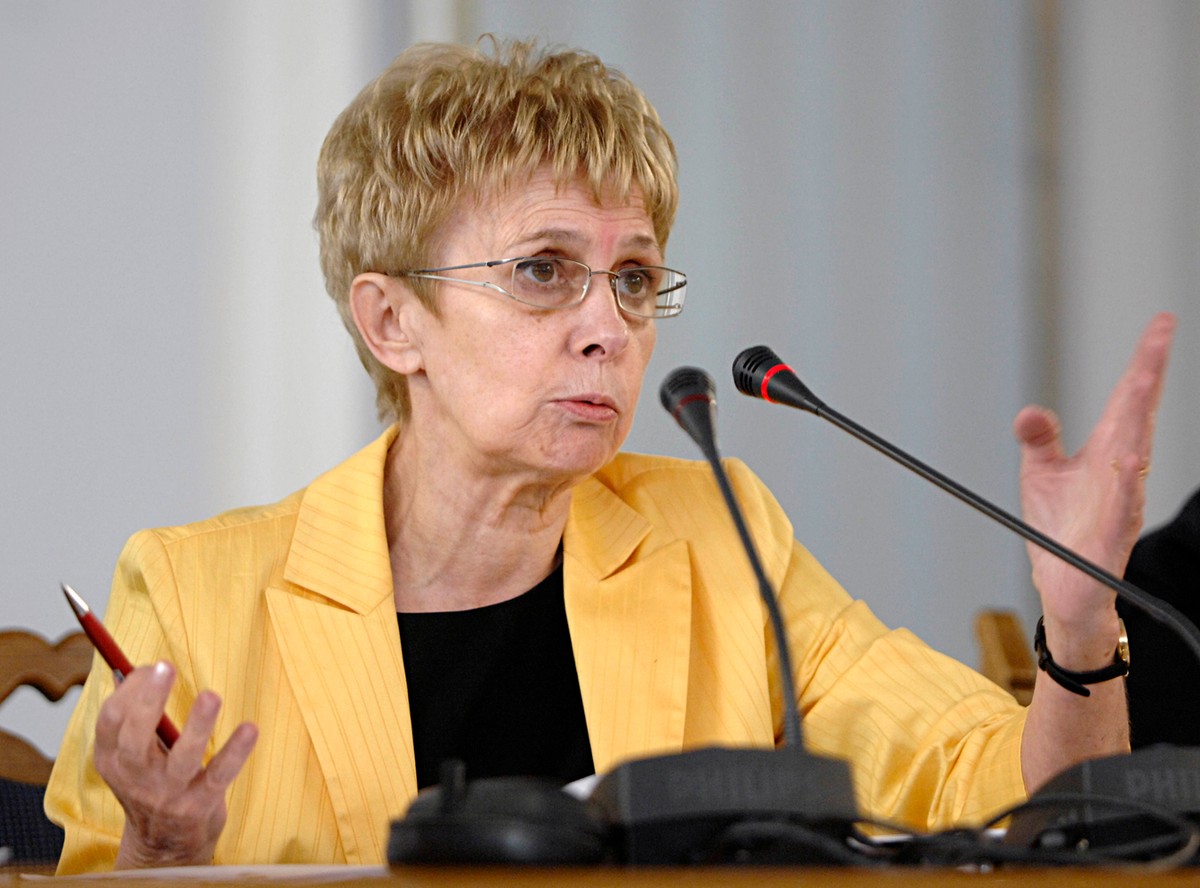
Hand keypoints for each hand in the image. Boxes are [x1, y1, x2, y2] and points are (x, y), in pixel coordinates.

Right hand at [93, 661, 257, 867]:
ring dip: (197, 726)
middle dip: (148, 702)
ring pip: (181, 759)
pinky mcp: (199, 805)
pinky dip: (235, 752)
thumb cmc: (153, 781)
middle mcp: (134, 777)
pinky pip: (219, 775)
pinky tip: (249, 729)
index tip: (155, 666)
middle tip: (165, 668)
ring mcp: (167, 794)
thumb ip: (137, 717)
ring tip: (211, 696)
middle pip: (134, 738)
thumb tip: (146, 668)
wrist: (164, 846)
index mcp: (113, 759)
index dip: (131, 689)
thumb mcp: (133, 754)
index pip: (112, 720)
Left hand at [1014, 312, 1174, 655]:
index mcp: (1107, 450)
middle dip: (1148, 374)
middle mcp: (1121, 469)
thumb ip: (1039, 438)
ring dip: (1140, 417)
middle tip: (1160, 335)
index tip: (1161, 324)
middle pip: (1137, 414)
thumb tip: (1030, 410)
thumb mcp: (1042, 474)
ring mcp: (1121, 499)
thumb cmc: (1061, 528)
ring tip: (1144, 379)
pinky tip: (1131, 460)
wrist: (1064, 585)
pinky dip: (1127, 482)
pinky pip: (1124, 504)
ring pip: (1137, 451)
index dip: (1144, 361)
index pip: (1128, 398)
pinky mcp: (1113, 533)